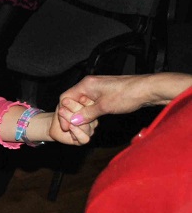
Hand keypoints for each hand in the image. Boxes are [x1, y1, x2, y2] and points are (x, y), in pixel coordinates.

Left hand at [46, 106, 96, 145]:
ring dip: (71, 118)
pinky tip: (71, 126)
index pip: (93, 106)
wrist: (53, 124)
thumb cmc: (61, 111)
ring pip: (86, 126)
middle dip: (75, 107)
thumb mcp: (64, 103)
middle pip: (88, 115)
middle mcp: (93, 121)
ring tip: (62, 111)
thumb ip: (69, 102)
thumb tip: (70, 103)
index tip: (80, 97)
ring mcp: (89, 130)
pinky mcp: (83, 139)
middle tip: (65, 102)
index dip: (87, 101)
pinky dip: (77, 131)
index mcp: (92, 111)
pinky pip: (84, 137)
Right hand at [56, 73, 191, 130]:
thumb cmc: (128, 93)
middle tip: (75, 128)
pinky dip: (90, 113)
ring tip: (84, 126)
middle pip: (73, 101)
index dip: (63, 113)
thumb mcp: (104, 106)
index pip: (65, 98)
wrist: (149, 89)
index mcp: (86, 84)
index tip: (66, 126)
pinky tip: (93, 121)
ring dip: (82, 115)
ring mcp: (98, 89)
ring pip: (83, 104)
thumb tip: (74, 121)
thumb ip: (87, 114)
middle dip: (73, 115)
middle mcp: (90, 85)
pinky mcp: (106, 94)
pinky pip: (92, 104)